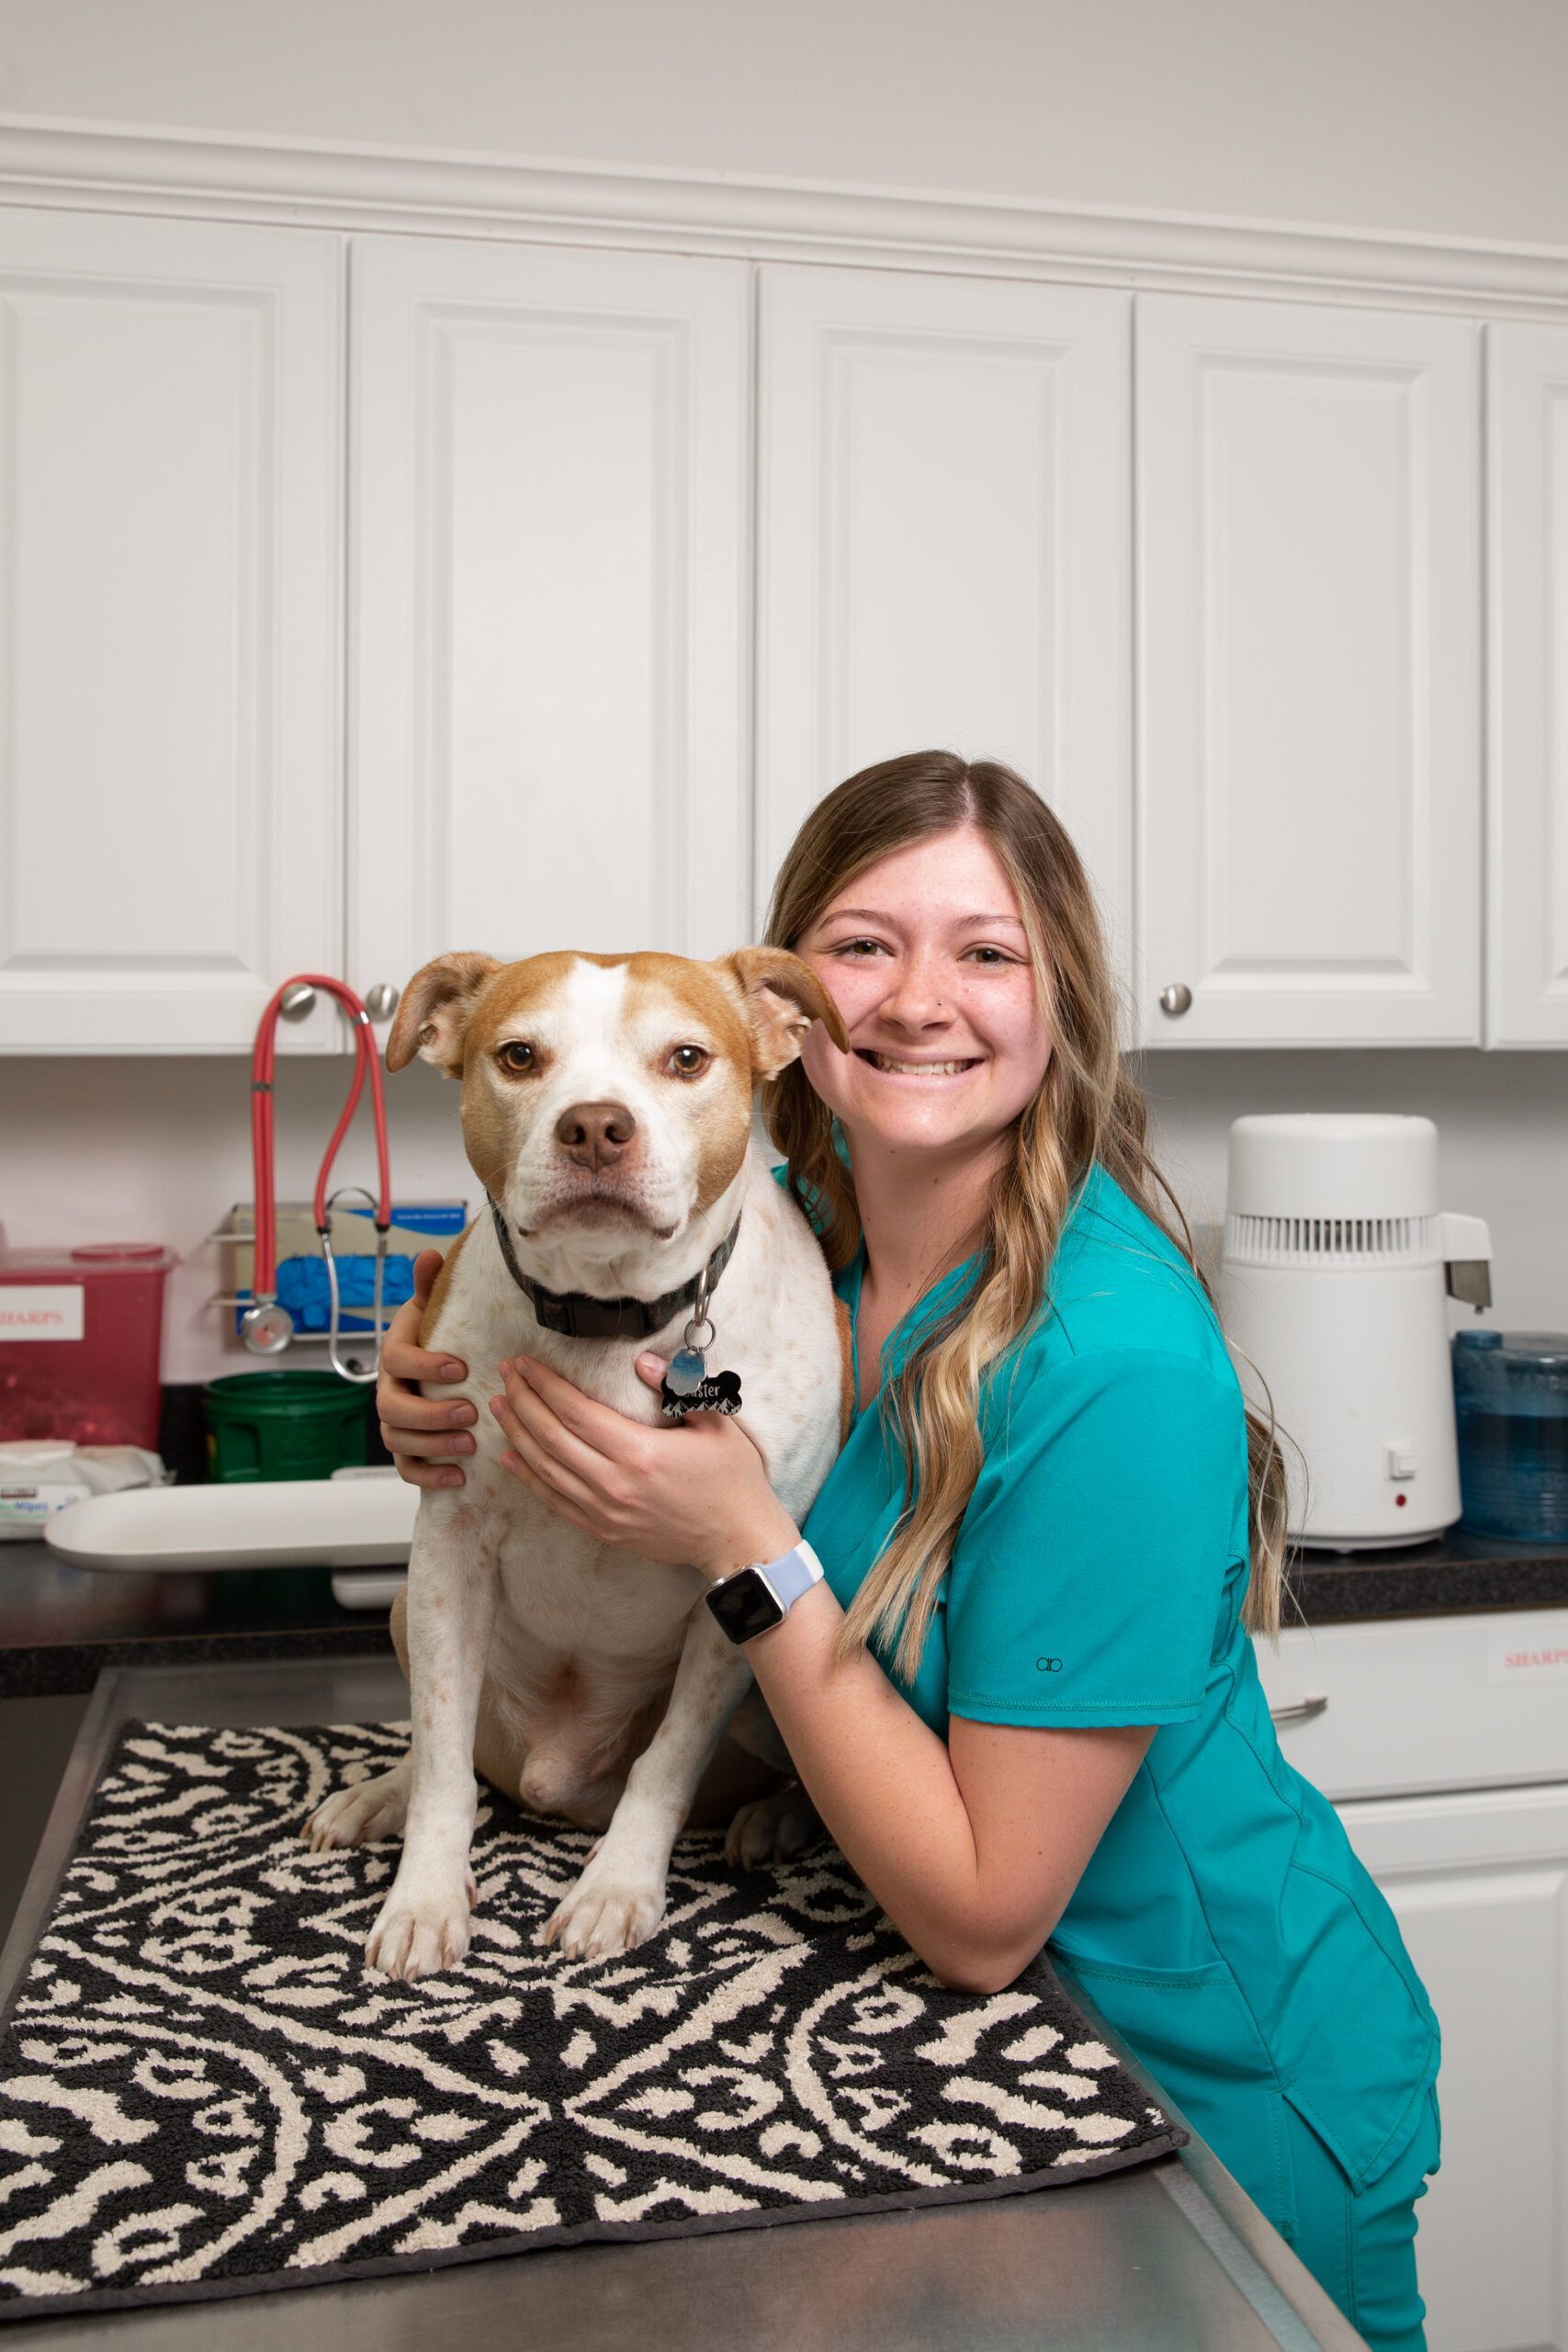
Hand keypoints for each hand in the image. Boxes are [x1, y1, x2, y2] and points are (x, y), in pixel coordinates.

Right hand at [375, 1248, 476, 1490]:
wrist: (433, 1365)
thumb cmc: (437, 1334)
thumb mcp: (434, 1307)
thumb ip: (430, 1285)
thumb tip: (430, 1254)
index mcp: (395, 1353)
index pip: (396, 1360)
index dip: (424, 1365)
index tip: (459, 1368)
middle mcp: (389, 1389)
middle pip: (392, 1408)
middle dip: (430, 1415)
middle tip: (469, 1413)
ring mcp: (395, 1421)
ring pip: (398, 1441)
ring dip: (433, 1445)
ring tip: (470, 1445)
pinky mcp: (406, 1448)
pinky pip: (406, 1468)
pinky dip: (429, 1476)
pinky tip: (459, 1477)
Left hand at [489, 1352, 799, 1577]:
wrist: (737, 1540)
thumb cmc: (732, 1480)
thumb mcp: (717, 1423)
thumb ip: (678, 1388)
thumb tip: (642, 1362)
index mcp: (640, 1452)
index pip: (575, 1412)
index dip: (544, 1385)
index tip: (525, 1363)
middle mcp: (614, 1483)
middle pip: (550, 1437)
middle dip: (522, 1401)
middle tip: (504, 1373)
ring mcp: (604, 1511)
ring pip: (544, 1468)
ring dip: (516, 1434)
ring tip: (500, 1405)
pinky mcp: (602, 1529)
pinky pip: (554, 1500)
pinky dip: (527, 1477)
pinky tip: (510, 1456)